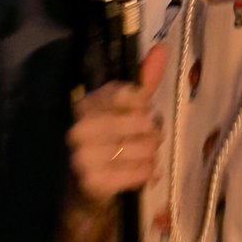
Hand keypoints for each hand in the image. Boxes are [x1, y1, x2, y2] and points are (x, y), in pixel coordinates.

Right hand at [68, 44, 165, 210]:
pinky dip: (148, 174)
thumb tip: (162, 48)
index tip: (142, 114)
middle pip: (141, 122)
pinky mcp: (92, 181)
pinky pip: (140, 172)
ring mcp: (83, 156)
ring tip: (145, 158)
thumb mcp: (127, 111)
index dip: (144, 106)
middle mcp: (79, 127)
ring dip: (152, 155)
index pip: (128, 93)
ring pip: (144, 148)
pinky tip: (144, 174)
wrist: (88, 193)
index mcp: (86, 104)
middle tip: (148, 141)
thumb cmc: (112, 145)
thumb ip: (144, 81)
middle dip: (153, 133)